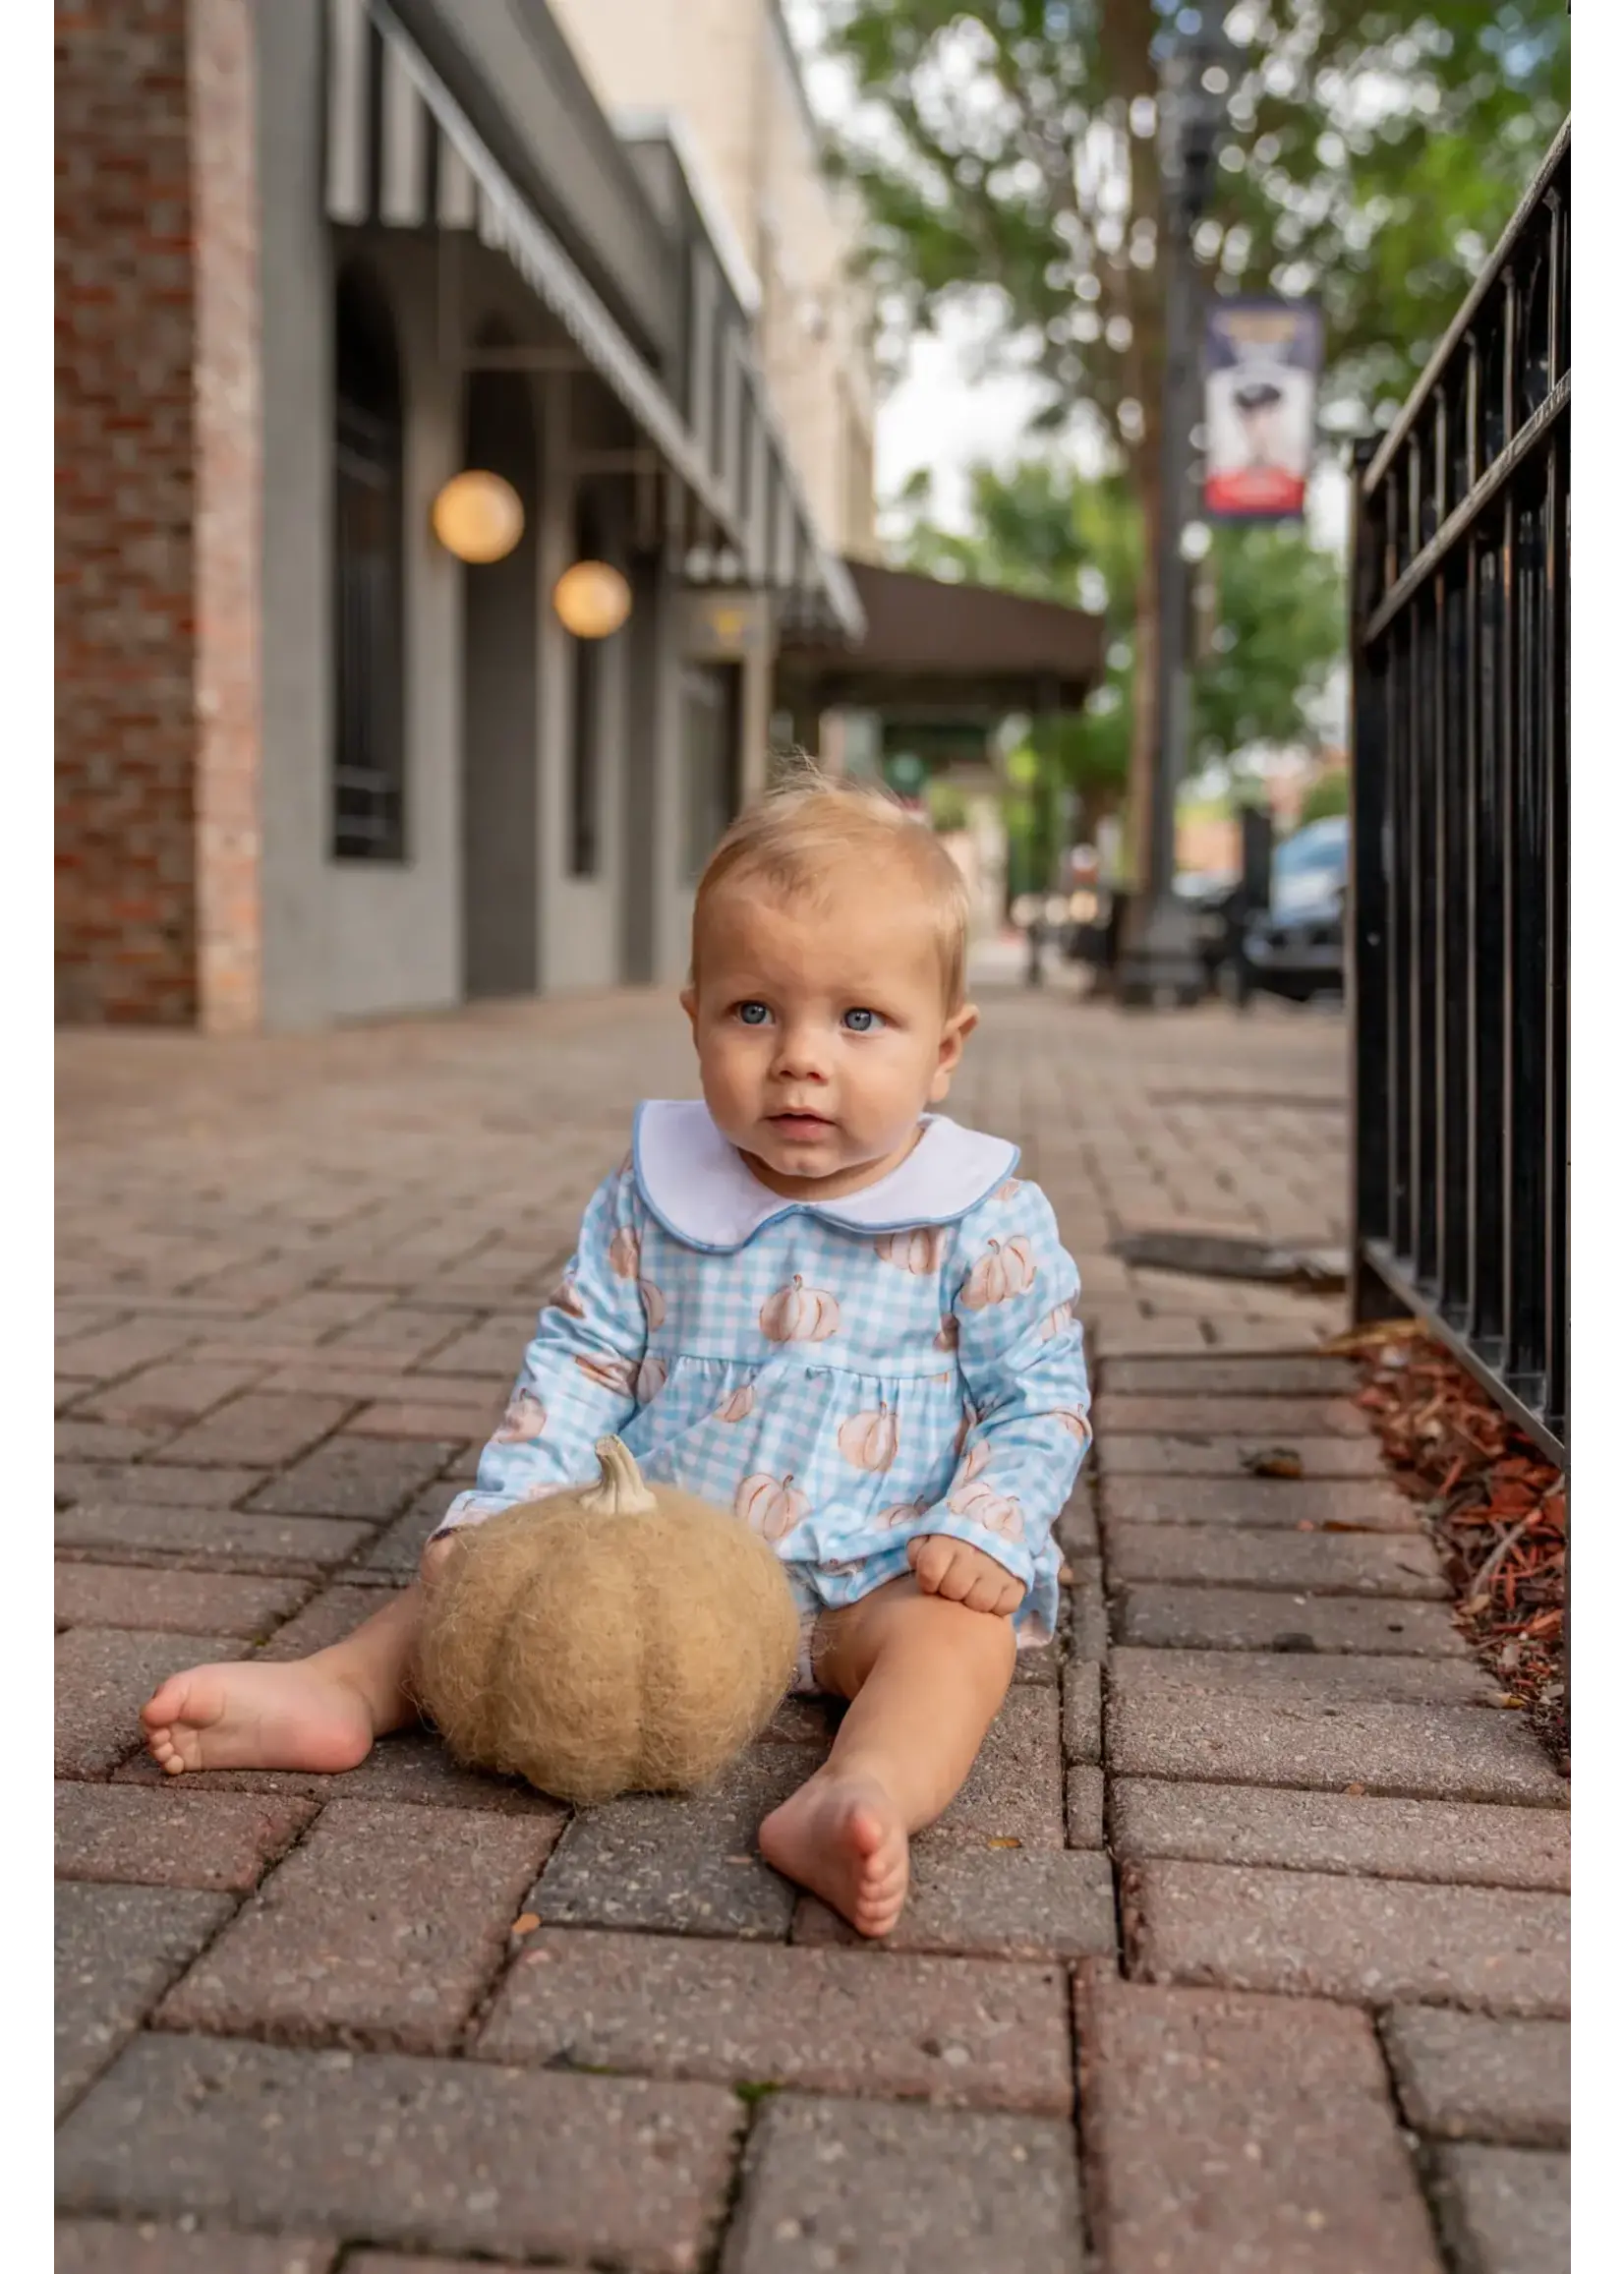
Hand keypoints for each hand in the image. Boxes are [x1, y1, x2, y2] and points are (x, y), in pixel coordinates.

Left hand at [907, 1534, 1023, 1616]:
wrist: (995, 1517)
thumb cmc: (954, 1533)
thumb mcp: (929, 1532)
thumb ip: (917, 1550)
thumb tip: (917, 1566)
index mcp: (948, 1542)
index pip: (930, 1572)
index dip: (928, 1579)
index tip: (932, 1578)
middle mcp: (975, 1555)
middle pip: (954, 1590)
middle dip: (951, 1590)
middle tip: (955, 1582)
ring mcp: (999, 1568)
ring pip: (980, 1602)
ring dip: (974, 1599)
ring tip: (973, 1588)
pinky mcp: (1018, 1581)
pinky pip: (1006, 1606)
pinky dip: (999, 1604)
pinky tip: (993, 1592)